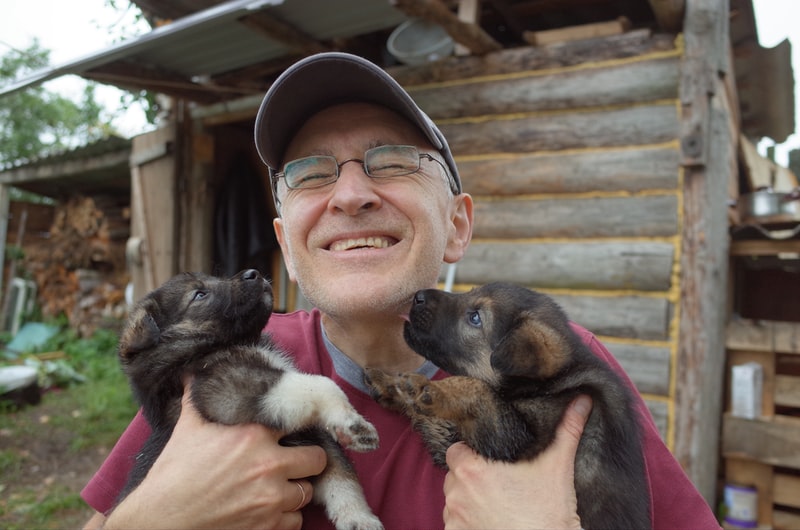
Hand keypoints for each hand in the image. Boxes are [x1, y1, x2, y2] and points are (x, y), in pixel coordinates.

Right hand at [103, 385, 326, 529]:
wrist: (161, 519)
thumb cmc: (173, 472)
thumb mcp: (188, 427)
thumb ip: (197, 397)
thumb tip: (193, 372)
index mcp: (254, 435)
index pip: (300, 423)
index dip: (299, 428)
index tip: (295, 432)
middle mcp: (269, 465)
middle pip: (317, 459)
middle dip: (308, 461)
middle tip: (294, 463)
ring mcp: (271, 498)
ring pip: (307, 492)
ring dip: (296, 490)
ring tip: (279, 487)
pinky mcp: (267, 526)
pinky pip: (296, 521)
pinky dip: (287, 518)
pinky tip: (270, 510)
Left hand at [442, 395, 591, 529]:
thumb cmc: (549, 514)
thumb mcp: (557, 468)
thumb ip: (567, 431)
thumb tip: (582, 401)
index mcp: (473, 471)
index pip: (456, 451)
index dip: (469, 453)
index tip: (486, 459)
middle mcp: (457, 495)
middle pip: (454, 476)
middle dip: (470, 477)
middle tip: (495, 481)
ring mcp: (455, 520)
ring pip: (453, 501)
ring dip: (467, 500)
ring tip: (494, 503)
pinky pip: (454, 524)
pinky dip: (467, 523)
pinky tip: (489, 521)